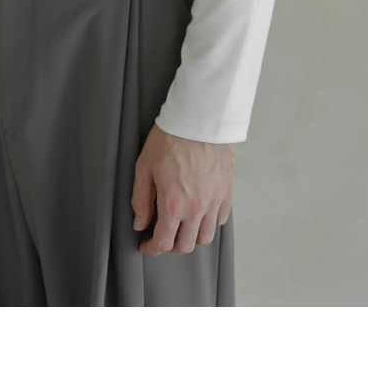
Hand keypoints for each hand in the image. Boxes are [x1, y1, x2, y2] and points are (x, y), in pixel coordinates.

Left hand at [131, 123, 233, 254]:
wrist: (198, 119)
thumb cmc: (169, 138)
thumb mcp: (144, 167)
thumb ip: (141, 199)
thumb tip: (140, 223)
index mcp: (173, 204)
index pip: (163, 242)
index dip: (152, 248)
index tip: (146, 245)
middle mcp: (196, 208)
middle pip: (185, 246)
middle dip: (170, 246)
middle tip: (163, 236)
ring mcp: (214, 201)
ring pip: (205, 237)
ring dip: (191, 237)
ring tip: (182, 226)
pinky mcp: (227, 192)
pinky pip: (220, 220)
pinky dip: (209, 222)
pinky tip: (199, 212)